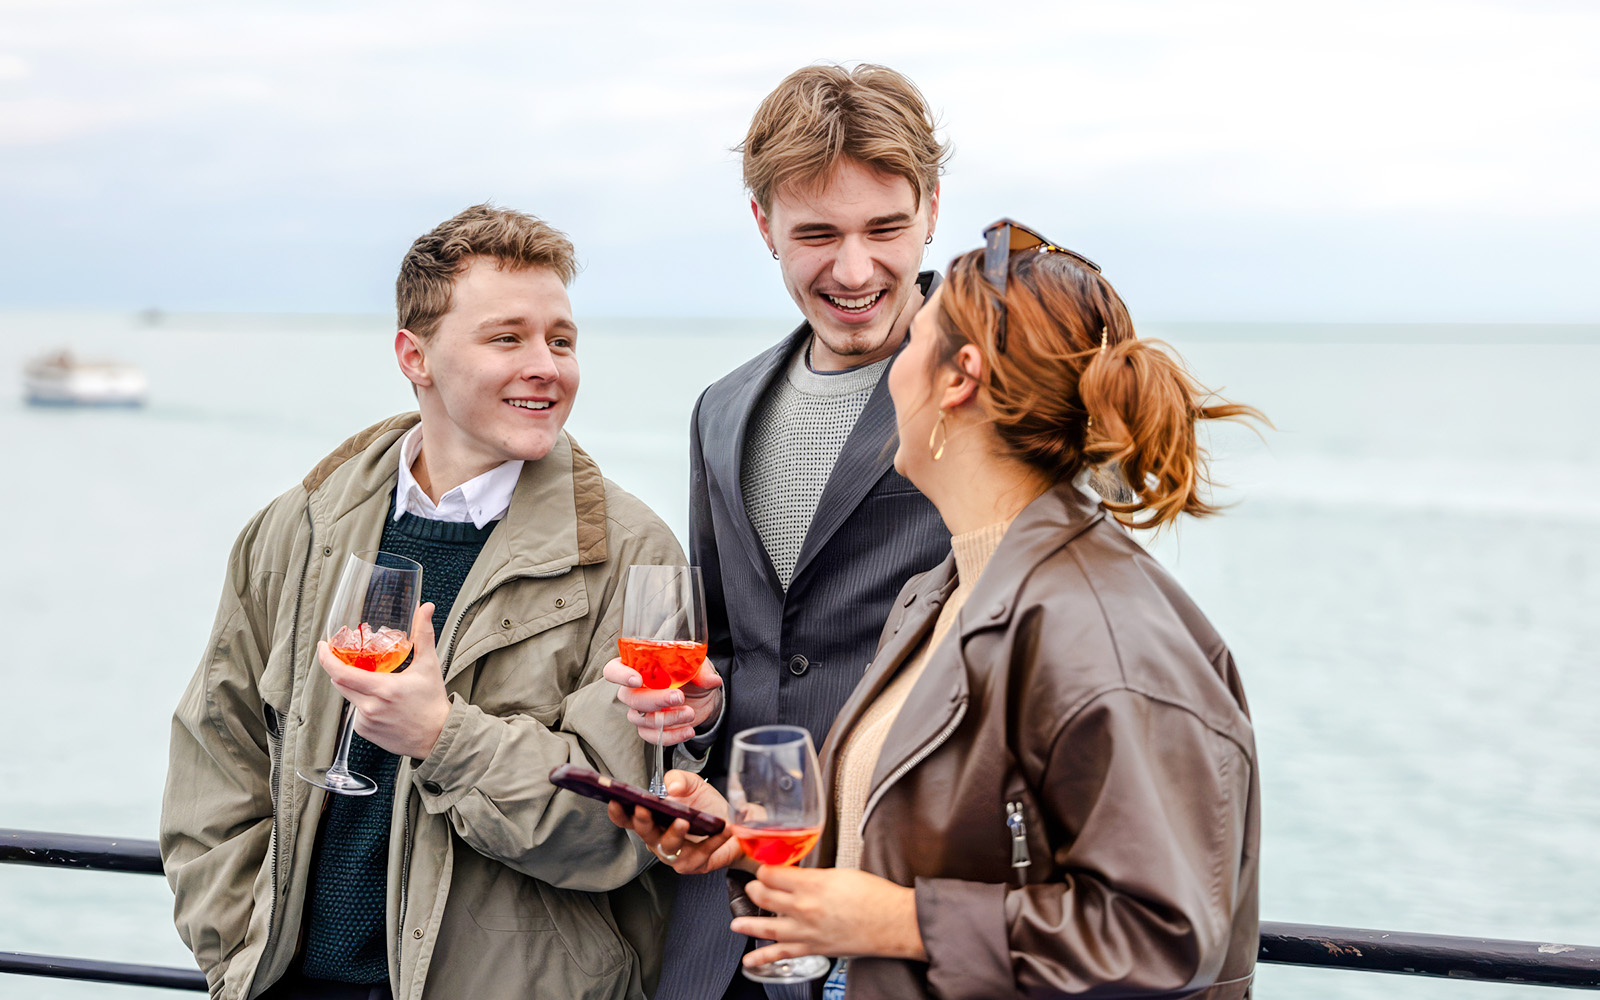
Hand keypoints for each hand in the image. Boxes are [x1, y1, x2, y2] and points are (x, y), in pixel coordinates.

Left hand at [319, 602, 450, 760]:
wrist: (437, 736)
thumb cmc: (432, 702)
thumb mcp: (428, 665)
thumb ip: (424, 634)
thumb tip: (426, 607)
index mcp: (384, 688)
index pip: (341, 672)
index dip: (326, 658)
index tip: (323, 646)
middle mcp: (371, 707)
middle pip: (340, 683)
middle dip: (342, 669)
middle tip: (350, 659)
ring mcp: (366, 721)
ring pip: (348, 697)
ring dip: (354, 686)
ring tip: (375, 683)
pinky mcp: (365, 732)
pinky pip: (355, 712)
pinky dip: (362, 703)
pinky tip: (379, 703)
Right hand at [604, 656, 722, 745]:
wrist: (703, 696)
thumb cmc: (693, 674)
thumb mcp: (699, 667)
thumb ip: (702, 671)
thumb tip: (711, 680)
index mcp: (638, 666)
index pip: (614, 669)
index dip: (620, 675)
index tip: (637, 680)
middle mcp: (634, 689)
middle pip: (629, 698)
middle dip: (655, 699)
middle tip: (679, 697)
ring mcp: (640, 710)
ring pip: (640, 720)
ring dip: (666, 719)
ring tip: (690, 713)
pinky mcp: (650, 728)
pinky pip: (651, 737)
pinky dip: (671, 736)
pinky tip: (688, 730)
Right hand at [604, 770, 746, 874]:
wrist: (731, 823)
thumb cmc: (705, 807)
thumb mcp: (692, 785)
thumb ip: (679, 779)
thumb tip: (672, 787)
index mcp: (652, 820)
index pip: (628, 820)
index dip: (619, 813)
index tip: (616, 801)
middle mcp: (659, 839)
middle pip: (645, 834)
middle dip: (643, 822)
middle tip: (643, 809)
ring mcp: (675, 854)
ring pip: (669, 847)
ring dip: (674, 834)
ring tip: (683, 821)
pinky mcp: (695, 863)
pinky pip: (701, 853)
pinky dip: (712, 841)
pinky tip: (721, 829)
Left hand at [732, 866, 927, 964]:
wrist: (894, 923)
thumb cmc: (875, 897)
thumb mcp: (841, 873)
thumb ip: (814, 875)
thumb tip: (799, 877)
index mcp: (811, 884)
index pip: (771, 873)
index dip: (763, 867)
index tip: (761, 865)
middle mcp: (803, 908)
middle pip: (763, 896)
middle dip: (754, 889)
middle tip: (752, 886)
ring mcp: (805, 931)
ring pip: (765, 927)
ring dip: (747, 923)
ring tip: (736, 923)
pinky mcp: (812, 949)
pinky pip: (780, 954)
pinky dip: (762, 958)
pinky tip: (751, 960)